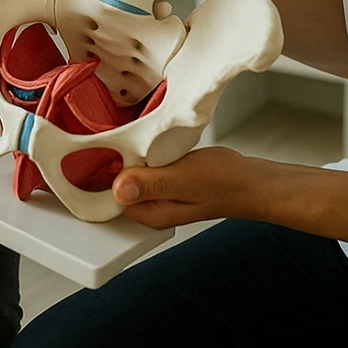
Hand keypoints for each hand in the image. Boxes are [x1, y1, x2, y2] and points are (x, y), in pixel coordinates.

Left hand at [112, 146, 260, 228]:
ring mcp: (160, 192)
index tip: (97, 149)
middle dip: (114, 161)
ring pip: (131, 172)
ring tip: (131, 135)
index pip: (109, 196)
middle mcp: (152, 206)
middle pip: (117, 184)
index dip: (101, 172)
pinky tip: (148, 141)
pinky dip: (145, 152)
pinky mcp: (168, 179)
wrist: (250, 179)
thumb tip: (118, 189)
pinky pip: (147, 165)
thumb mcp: (184, 178)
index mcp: (151, 212)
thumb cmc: (224, 182)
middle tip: (115, 135)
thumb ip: (151, 184)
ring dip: (130, 155)